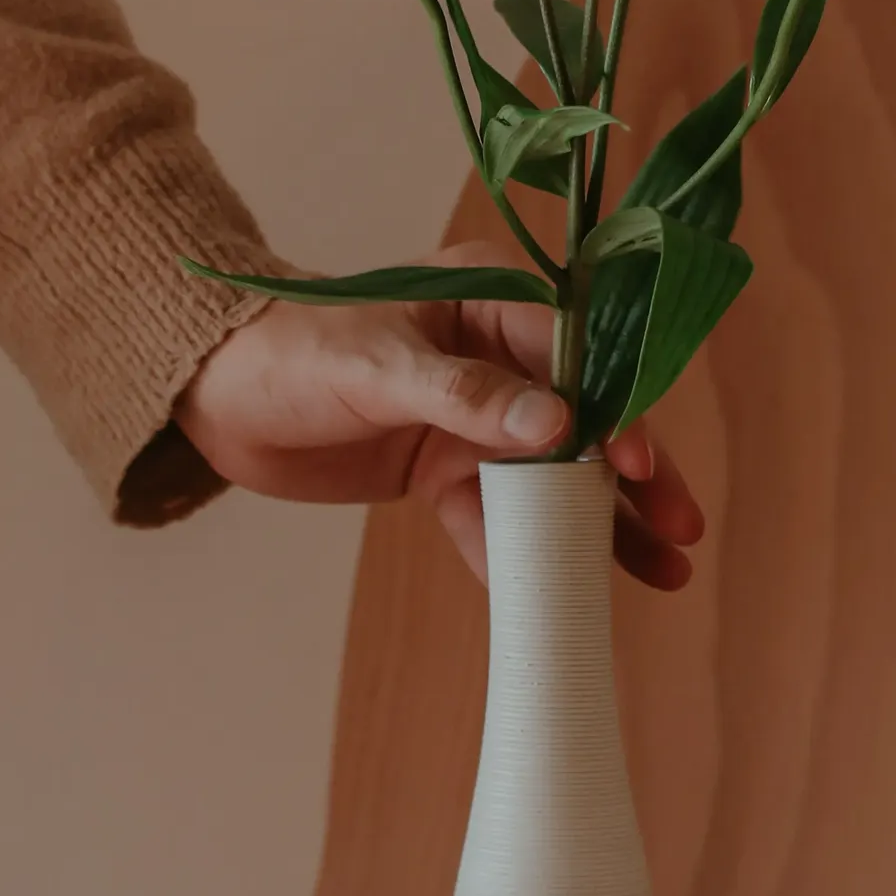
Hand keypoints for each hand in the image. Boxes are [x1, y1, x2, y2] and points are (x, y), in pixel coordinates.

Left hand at [175, 240, 704, 587]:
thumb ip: (464, 396)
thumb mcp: (375, 369)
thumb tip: (557, 425)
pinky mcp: (442, 468)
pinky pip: (494, 516)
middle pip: (584, 419)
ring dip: (600, 524)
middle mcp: (493, 354)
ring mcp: (471, 416)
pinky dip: (522, 555)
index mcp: (487, 297)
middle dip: (635, 476)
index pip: (574, 353)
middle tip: (683, 527)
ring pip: (552, 476)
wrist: (213, 399)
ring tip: (663, 572)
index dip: (616, 409)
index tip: (641, 463)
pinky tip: (561, 597)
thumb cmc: (289, 355)